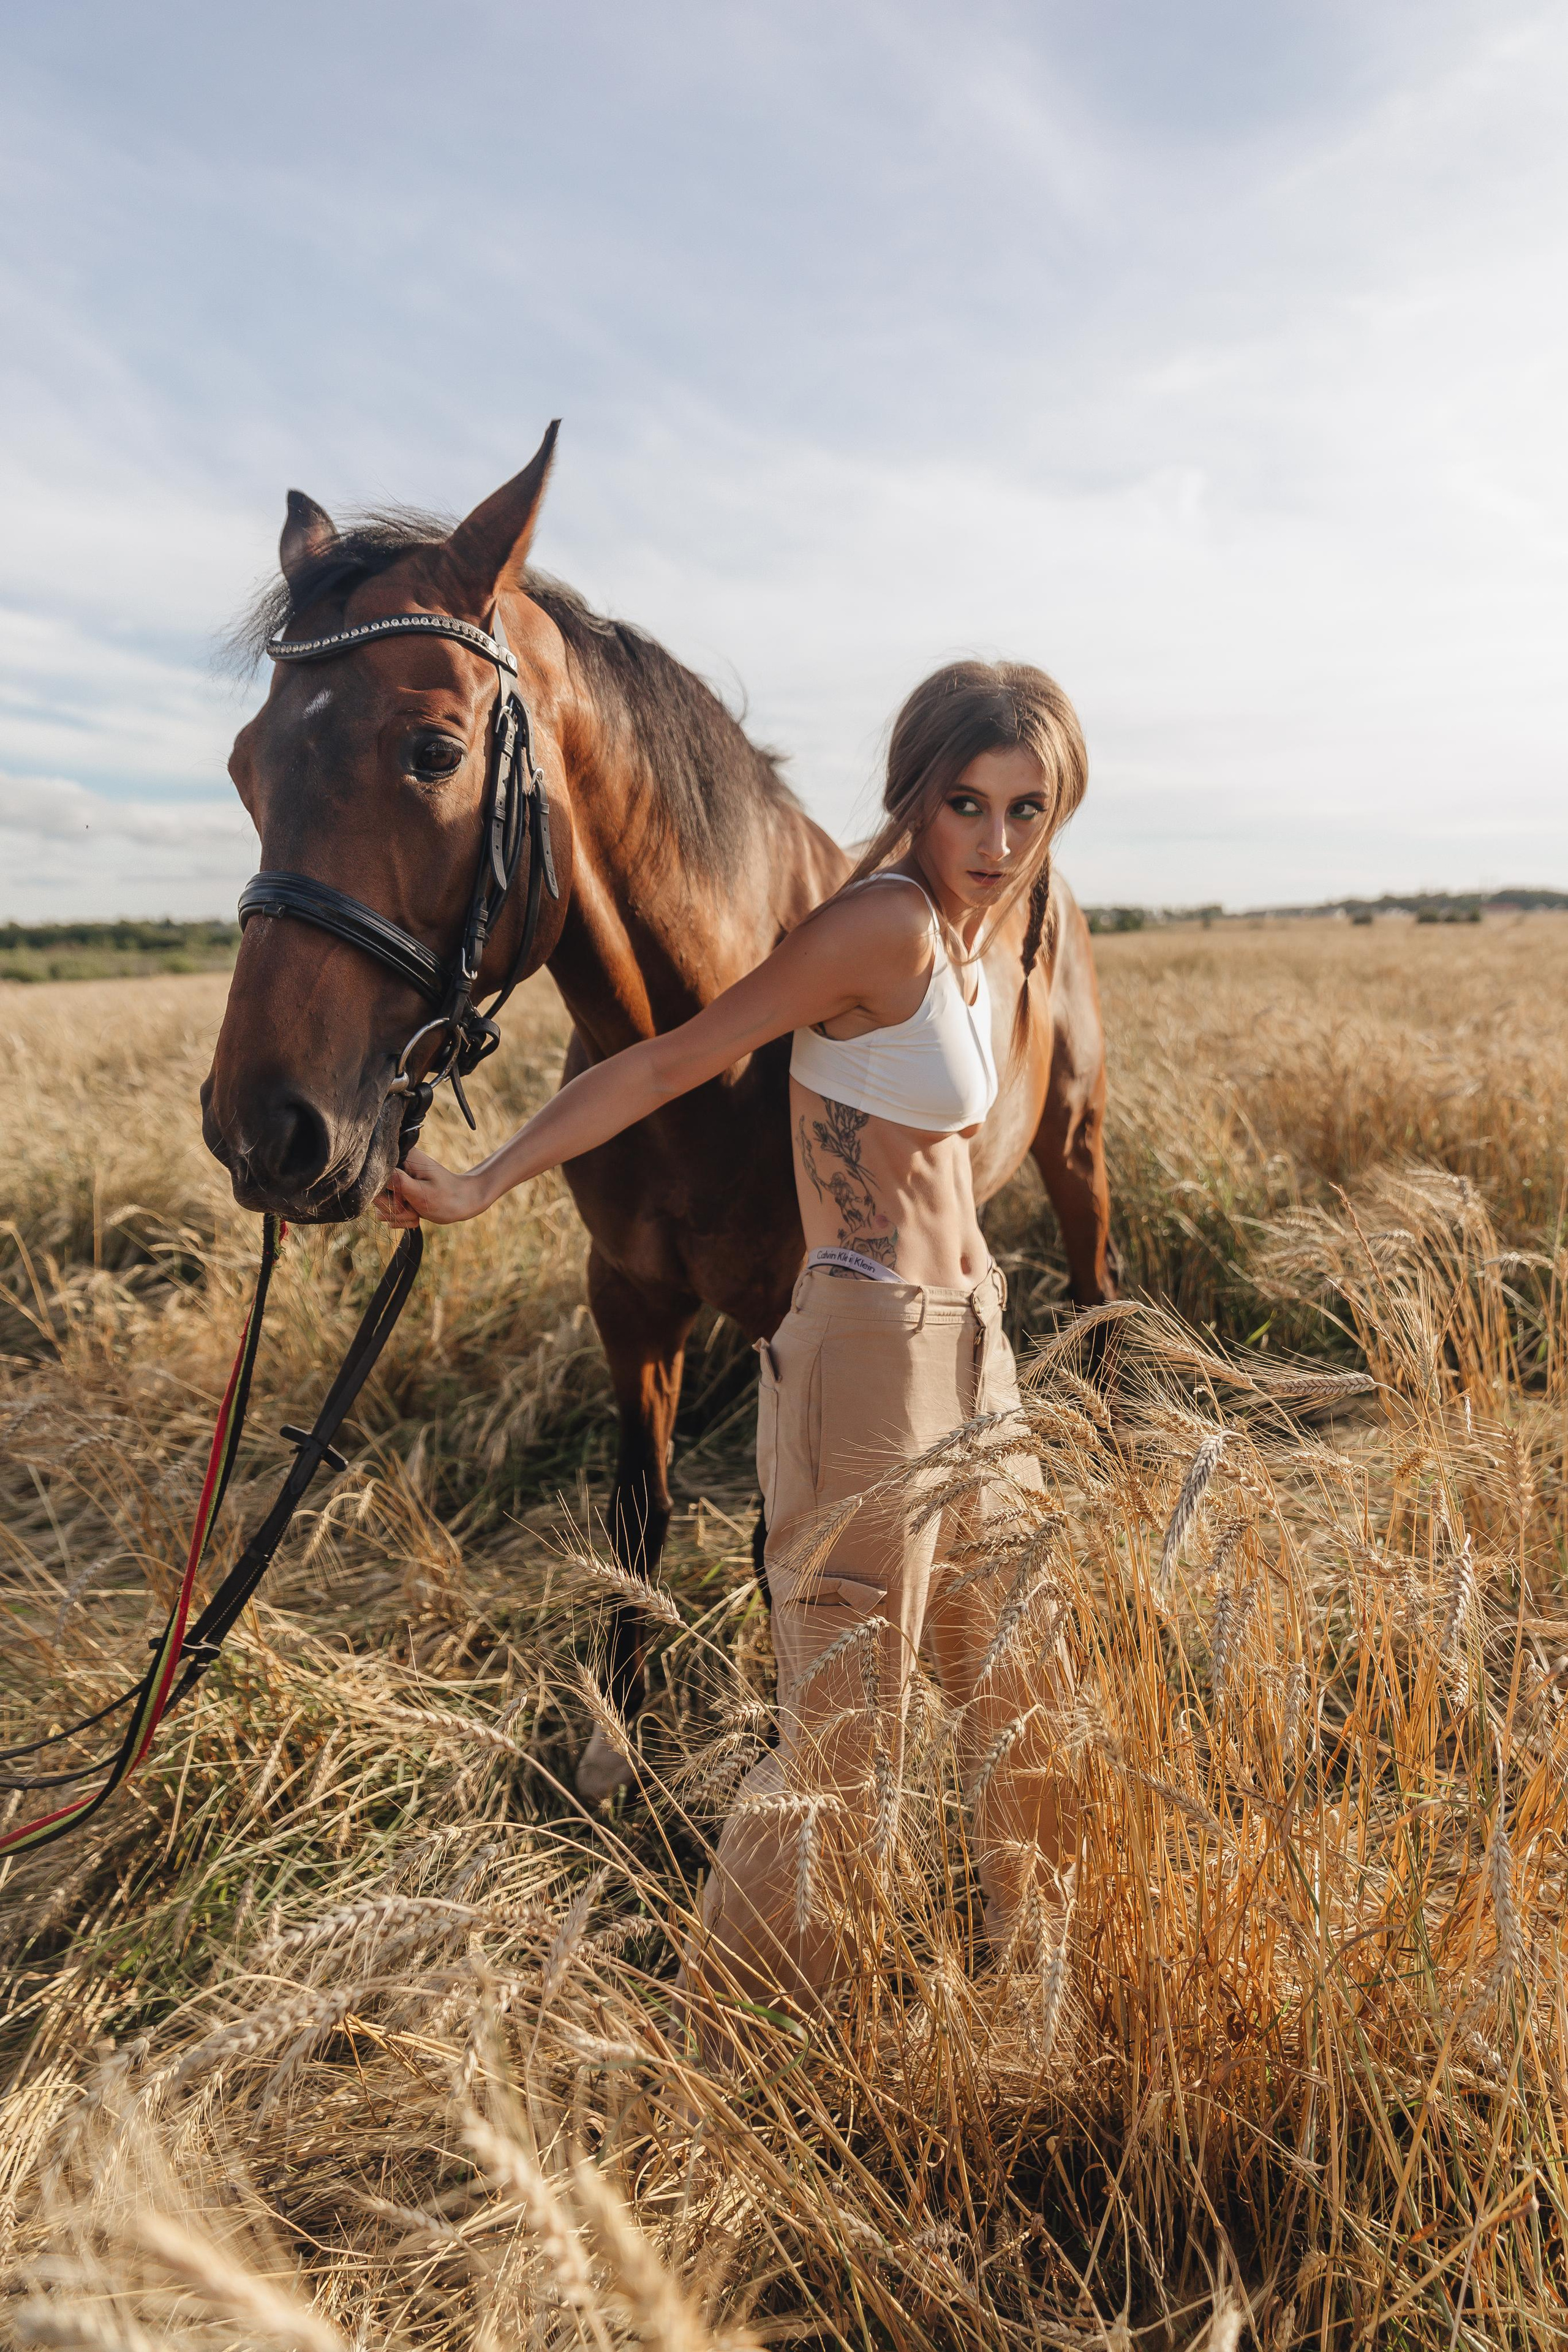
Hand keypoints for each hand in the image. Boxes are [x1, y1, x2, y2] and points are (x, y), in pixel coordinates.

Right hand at [371, 1146, 485, 1228]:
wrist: (463, 1203)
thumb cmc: (448, 1197)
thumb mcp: (422, 1192)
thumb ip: (399, 1183)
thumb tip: (379, 1173)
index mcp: (402, 1158)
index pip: (376, 1178)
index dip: (388, 1196)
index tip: (406, 1201)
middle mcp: (396, 1168)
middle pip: (376, 1195)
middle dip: (395, 1209)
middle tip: (414, 1209)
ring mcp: (396, 1183)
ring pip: (381, 1208)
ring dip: (400, 1216)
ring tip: (417, 1211)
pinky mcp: (397, 1196)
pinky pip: (388, 1214)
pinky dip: (403, 1218)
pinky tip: (417, 1215)